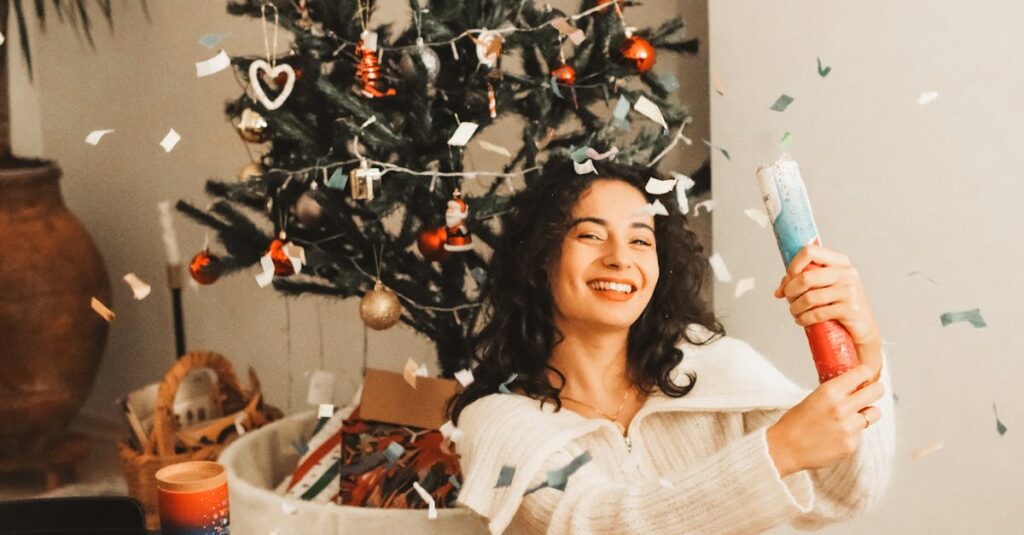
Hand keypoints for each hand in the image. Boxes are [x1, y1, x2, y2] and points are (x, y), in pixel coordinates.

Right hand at [766, 365, 884, 475]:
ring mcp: (849, 428)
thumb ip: (836, 392)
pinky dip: (853, 432)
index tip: (866, 375)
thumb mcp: (814, 398)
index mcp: (830, 392)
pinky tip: (837, 434)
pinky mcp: (851, 444)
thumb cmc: (795, 423)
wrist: (785, 449)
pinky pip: (861, 433)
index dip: (866, 373)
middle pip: (877, 391)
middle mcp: (842, 408)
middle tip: (870, 392)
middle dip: (875, 390)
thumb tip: (854, 387)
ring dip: (867, 412)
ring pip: (875, 413)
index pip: (862, 372)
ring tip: (854, 416)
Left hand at [772, 244, 881, 378]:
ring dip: (795, 308)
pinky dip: (804, 319)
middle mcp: (847, 273)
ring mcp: (850, 291)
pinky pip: (817, 314)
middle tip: (788, 299)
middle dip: (791, 291)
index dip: (793, 265)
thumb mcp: (825, 287)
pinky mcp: (850, 309)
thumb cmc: (840, 305)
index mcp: (840, 262)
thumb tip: (779, 290)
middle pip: (806, 277)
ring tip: (794, 312)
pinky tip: (802, 321)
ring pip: (809, 298)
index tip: (788, 280)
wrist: (863, 328)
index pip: (810, 251)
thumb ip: (802, 281)